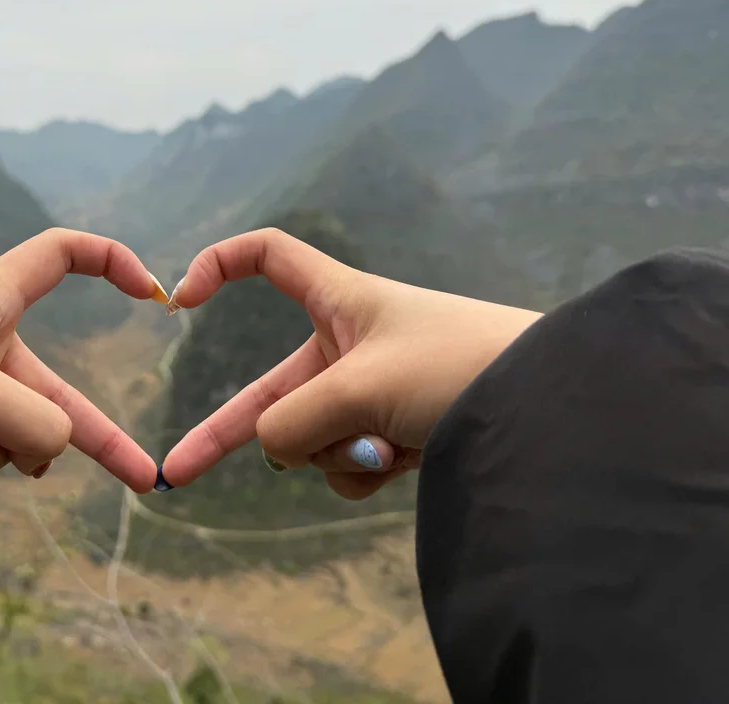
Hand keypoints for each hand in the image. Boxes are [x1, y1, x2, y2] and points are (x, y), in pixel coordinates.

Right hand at [159, 228, 541, 498]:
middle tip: (174, 473)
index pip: (267, 256)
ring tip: (386, 442)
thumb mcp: (361, 388)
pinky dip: (364, 470)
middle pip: (269, 390)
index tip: (181, 302)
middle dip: (224, 435)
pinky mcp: (394, 437)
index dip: (220, 265)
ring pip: (311, 437)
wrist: (554, 410)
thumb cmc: (460, 367)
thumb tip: (272, 451)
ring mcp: (369, 396)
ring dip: (334, 450)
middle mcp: (349, 345)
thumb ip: (293, 421)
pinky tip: (403, 462)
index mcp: (341, 300)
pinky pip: (346, 463)